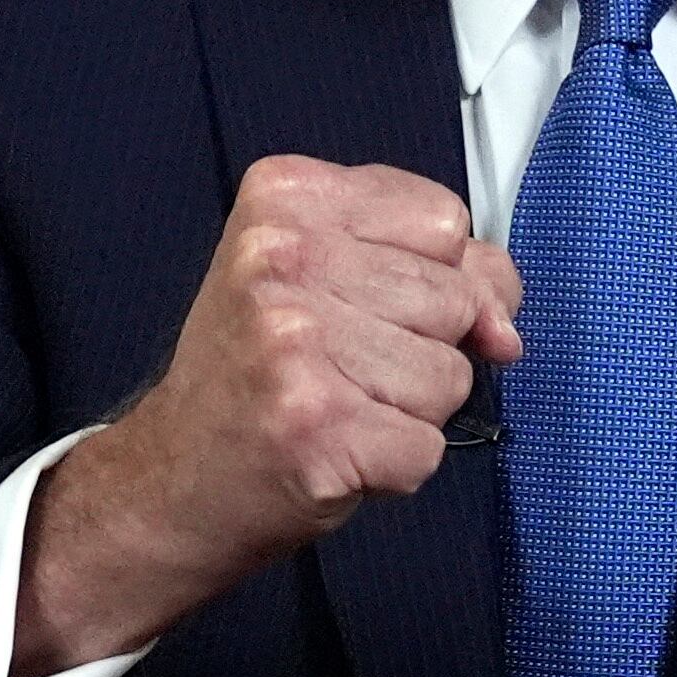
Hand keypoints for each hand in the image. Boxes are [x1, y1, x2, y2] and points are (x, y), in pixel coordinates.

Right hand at [12, 156, 521, 676]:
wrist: (171, 480)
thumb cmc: (254, 374)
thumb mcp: (327, 275)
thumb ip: (434, 268)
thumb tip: (504, 326)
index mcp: (286, 196)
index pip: (445, 217)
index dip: (433, 272)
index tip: (366, 301)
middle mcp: (282, 258)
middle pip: (456, 296)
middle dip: (423, 345)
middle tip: (340, 365)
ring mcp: (295, 343)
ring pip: (451, 375)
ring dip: (411, 410)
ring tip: (337, 405)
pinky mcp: (316, 427)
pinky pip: (429, 447)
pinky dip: (397, 465)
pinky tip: (336, 451)